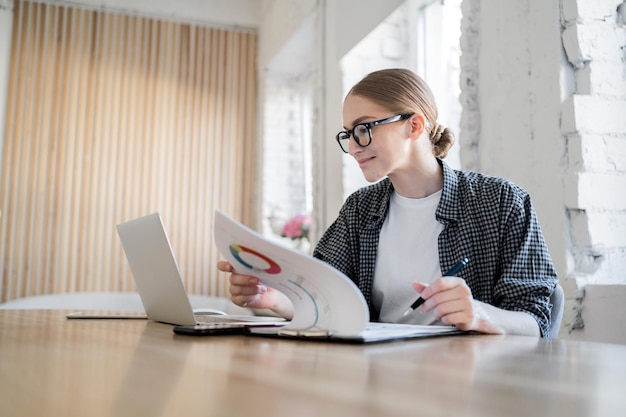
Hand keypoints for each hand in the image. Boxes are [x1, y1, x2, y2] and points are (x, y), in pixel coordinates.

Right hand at [217, 260, 293, 318]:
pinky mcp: (238, 300)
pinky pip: (239, 299)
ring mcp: (235, 290)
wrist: (273, 293)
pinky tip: (257, 295)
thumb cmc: (267, 278)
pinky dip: (249, 297)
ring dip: (250, 289)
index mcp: (237, 268)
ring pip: (236, 289)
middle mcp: (234, 278)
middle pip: (232, 278)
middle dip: (245, 279)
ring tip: (262, 289)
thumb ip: (257, 264)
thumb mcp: (263, 269)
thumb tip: (259, 261)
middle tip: (256, 279)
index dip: (224, 266)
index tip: (230, 267)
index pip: (223, 265)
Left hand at [412, 277, 538, 335]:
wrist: (477, 314)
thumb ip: (428, 288)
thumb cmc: (456, 302)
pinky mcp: (468, 317)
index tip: (423, 296)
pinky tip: (446, 319)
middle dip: (427, 305)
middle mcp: (465, 292)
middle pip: (439, 297)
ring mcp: (468, 304)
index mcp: (459, 282)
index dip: (429, 290)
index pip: (441, 282)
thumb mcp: (444, 292)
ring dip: (435, 313)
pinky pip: (448, 318)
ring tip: (436, 314)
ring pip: (442, 309)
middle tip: (424, 309)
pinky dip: (443, 320)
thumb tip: (414, 284)